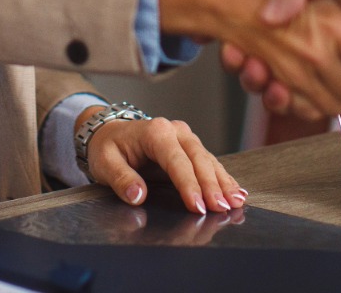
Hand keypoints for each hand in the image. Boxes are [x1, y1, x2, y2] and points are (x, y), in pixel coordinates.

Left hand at [82, 108, 244, 215]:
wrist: (109, 132)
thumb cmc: (107, 147)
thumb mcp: (104, 162)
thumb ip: (121, 179)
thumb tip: (138, 195)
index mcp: (155, 132)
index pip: (176, 160)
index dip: (188, 184)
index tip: (197, 206)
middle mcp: (176, 131)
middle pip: (199, 159)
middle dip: (212, 186)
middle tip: (222, 208)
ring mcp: (186, 138)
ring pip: (209, 160)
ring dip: (223, 182)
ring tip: (236, 201)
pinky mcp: (191, 148)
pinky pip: (210, 163)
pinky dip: (223, 178)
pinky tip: (236, 191)